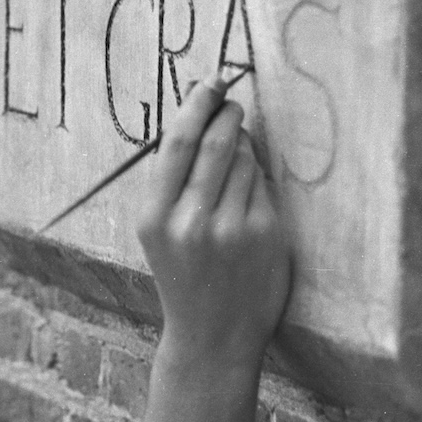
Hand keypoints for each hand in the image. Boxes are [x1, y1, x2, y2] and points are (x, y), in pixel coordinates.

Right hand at [138, 70, 290, 366]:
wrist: (212, 337)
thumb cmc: (184, 275)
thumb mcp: (159, 231)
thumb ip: (173, 181)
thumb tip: (202, 117)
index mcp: (154, 216)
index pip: (176, 143)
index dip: (196, 106)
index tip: (210, 84)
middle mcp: (191, 222)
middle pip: (216, 144)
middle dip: (228, 114)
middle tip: (233, 103)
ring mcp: (232, 231)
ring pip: (246, 161)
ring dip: (246, 148)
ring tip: (237, 161)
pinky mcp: (266, 237)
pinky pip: (265, 186)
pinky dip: (260, 179)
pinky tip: (250, 195)